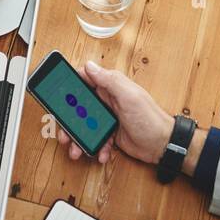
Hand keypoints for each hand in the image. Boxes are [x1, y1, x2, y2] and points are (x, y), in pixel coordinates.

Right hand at [53, 60, 173, 164]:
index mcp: (110, 88)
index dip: (69, 85)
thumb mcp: (130, 96)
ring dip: (78, 139)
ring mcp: (108, 118)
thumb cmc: (151, 119)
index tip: (56, 93)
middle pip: (78, 107)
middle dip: (68, 121)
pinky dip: (96, 148)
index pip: (84, 80)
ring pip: (84, 126)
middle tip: (64, 132)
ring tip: (77, 149)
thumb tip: (90, 65)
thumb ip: (110, 81)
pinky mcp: (110, 134)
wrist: (163, 144)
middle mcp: (107, 101)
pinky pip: (96, 140)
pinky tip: (101, 153)